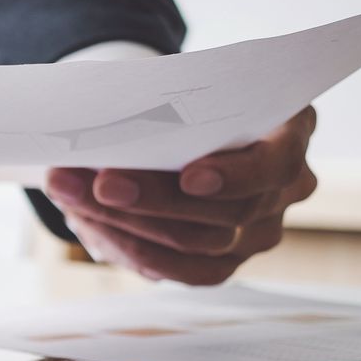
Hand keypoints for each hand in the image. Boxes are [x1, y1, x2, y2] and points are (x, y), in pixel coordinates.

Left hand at [43, 107, 317, 284]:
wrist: (166, 130)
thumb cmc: (175, 102)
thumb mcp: (171, 90)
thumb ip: (156, 108)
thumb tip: (99, 132)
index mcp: (290, 130)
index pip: (276, 162)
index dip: (236, 175)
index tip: (189, 176)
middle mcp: (286, 185)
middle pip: (228, 210)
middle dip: (154, 198)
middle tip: (99, 183)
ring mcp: (260, 228)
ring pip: (197, 242)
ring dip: (126, 222)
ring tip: (71, 195)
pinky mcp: (225, 261)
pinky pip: (183, 271)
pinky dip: (129, 246)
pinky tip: (89, 223)